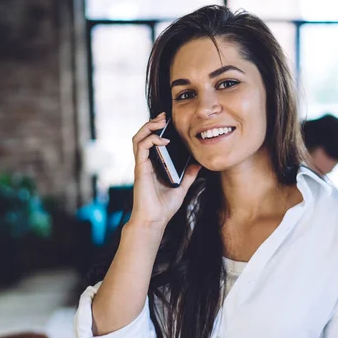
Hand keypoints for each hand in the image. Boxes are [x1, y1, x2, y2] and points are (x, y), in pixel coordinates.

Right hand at [130, 112, 200, 227]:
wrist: (154, 220)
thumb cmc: (164, 207)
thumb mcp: (182, 187)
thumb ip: (188, 175)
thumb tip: (199, 163)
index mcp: (154, 165)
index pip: (152, 141)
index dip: (158, 129)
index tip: (170, 122)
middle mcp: (146, 162)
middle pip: (143, 135)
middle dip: (153, 123)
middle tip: (165, 117)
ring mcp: (142, 165)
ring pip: (139, 137)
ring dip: (149, 126)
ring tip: (161, 122)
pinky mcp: (140, 168)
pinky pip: (141, 147)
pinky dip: (151, 139)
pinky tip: (164, 141)